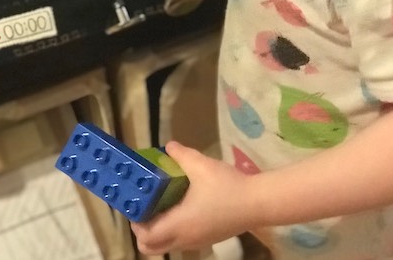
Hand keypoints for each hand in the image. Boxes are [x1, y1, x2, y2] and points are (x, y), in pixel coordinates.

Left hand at [130, 141, 258, 254]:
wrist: (259, 202)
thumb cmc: (227, 186)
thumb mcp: (200, 165)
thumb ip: (180, 154)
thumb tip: (168, 146)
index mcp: (179, 224)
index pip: (145, 236)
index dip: (134, 222)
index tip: (133, 203)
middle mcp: (185, 238)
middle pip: (151, 246)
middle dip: (141, 229)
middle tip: (142, 206)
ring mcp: (196, 242)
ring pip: (166, 244)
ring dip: (157, 230)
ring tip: (158, 205)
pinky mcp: (206, 239)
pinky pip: (180, 241)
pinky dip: (171, 230)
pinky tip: (178, 207)